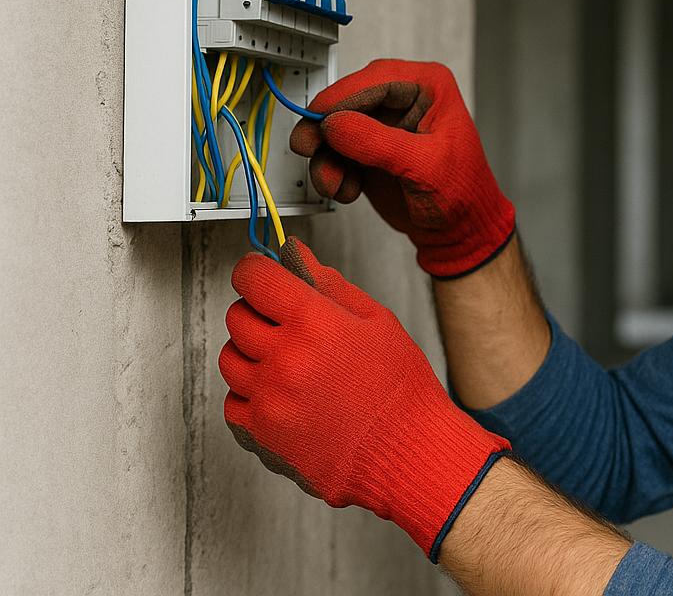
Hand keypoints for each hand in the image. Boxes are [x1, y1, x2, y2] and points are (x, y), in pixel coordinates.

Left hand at [221, 237, 510, 558]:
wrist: (406, 452)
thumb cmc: (400, 390)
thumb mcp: (377, 321)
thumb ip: (330, 285)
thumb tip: (296, 255)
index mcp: (313, 323)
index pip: (253, 278)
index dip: (255, 269)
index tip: (261, 272)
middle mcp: (284, 358)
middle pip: (237, 316)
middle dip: (258, 310)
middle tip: (286, 322)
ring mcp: (268, 397)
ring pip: (230, 357)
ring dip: (251, 352)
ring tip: (289, 361)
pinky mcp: (261, 432)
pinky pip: (233, 400)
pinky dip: (250, 392)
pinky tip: (283, 392)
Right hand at [290, 58, 516, 277]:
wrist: (458, 232)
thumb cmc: (462, 193)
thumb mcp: (423, 165)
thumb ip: (377, 143)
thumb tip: (334, 124)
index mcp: (429, 87)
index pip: (377, 79)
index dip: (342, 96)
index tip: (318, 115)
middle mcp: (404, 100)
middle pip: (349, 100)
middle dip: (326, 127)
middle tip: (307, 146)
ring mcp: (383, 126)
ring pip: (336, 129)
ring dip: (327, 158)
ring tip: (335, 183)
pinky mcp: (368, 150)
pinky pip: (335, 153)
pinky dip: (333, 173)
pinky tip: (347, 190)